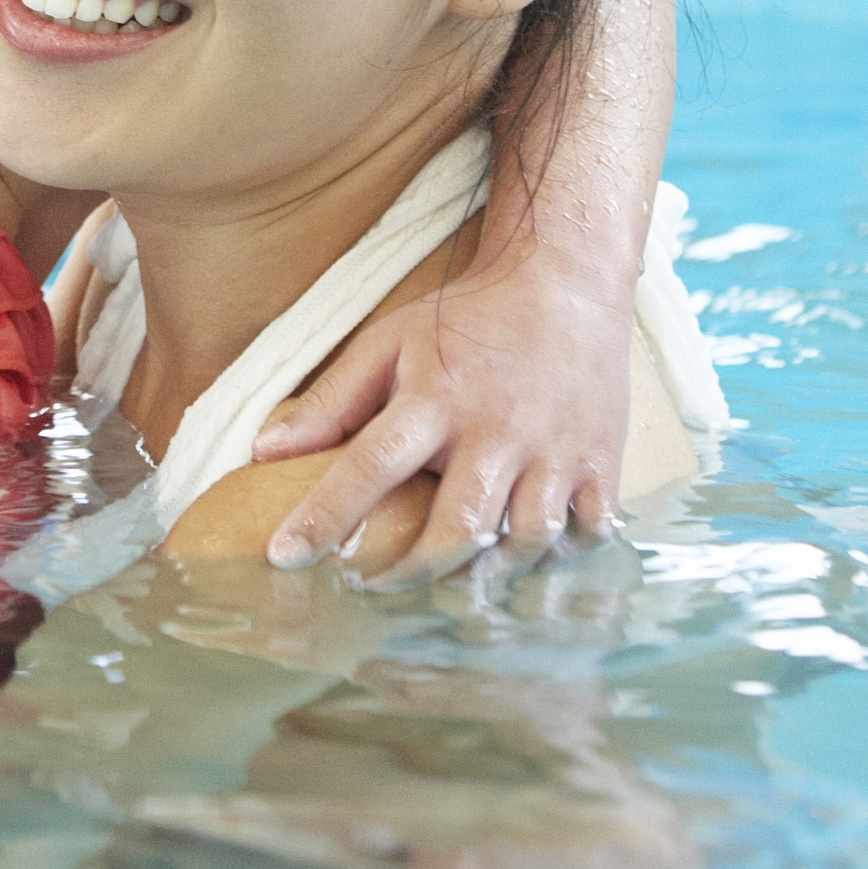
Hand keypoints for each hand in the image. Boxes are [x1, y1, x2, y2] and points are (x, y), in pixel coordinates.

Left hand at [246, 244, 632, 584]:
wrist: (565, 281)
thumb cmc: (466, 320)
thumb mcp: (389, 343)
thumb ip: (330, 401)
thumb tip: (265, 451)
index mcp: (436, 399)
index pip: (369, 466)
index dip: (324, 517)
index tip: (283, 557)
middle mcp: (498, 432)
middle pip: (455, 527)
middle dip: (408, 572)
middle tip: (370, 587)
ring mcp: (556, 453)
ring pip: (522, 542)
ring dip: (480, 575)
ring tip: (443, 580)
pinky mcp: (602, 465)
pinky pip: (585, 535)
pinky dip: (554, 559)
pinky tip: (520, 558)